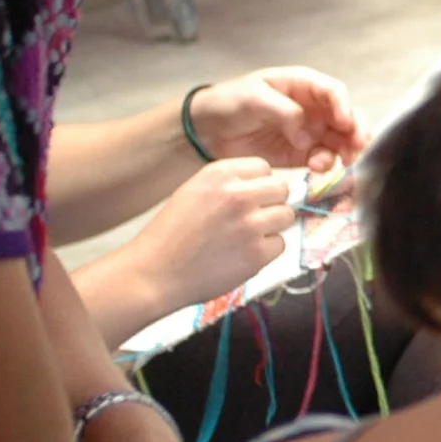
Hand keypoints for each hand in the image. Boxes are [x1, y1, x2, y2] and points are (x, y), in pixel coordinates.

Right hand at [130, 159, 297, 316]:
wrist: (154, 273)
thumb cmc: (171, 236)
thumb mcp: (194, 192)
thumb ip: (228, 184)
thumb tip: (264, 185)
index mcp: (218, 175)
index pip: (263, 168)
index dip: (259, 184)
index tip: (250, 198)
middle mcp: (237, 195)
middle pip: (281, 189)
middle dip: (272, 203)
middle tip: (253, 219)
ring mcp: (250, 224)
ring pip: (286, 216)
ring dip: (272, 227)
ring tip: (246, 238)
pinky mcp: (257, 253)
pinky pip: (279, 245)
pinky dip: (265, 252)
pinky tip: (241, 255)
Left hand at [186, 67, 365, 172]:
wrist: (206, 130)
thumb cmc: (228, 102)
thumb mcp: (253, 98)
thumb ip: (284, 112)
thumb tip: (307, 135)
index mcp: (303, 85)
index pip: (334, 92)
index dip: (344, 107)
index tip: (345, 123)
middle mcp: (313, 108)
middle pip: (346, 118)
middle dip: (356, 132)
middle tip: (356, 147)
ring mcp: (310, 132)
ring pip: (340, 141)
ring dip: (344, 152)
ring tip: (336, 162)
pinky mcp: (302, 154)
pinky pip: (323, 159)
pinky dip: (326, 165)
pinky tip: (315, 168)